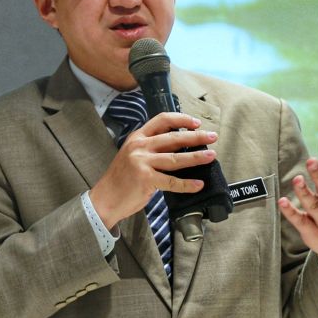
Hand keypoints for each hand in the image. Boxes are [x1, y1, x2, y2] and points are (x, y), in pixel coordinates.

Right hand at [90, 112, 217, 228]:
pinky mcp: (145, 179)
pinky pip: (171, 182)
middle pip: (173, 137)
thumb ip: (151, 148)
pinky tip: (198, 184)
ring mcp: (142, 162)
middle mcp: (140, 146)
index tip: (196, 123)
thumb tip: (179, 146)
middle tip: (212, 136)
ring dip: (196, 157)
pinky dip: (187, 184)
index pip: (162, 120)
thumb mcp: (132, 155)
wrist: (105, 198)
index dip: (181, 119)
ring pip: (175, 158)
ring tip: (211, 156)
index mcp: (137, 137)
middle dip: (196, 136)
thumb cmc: (121, 178)